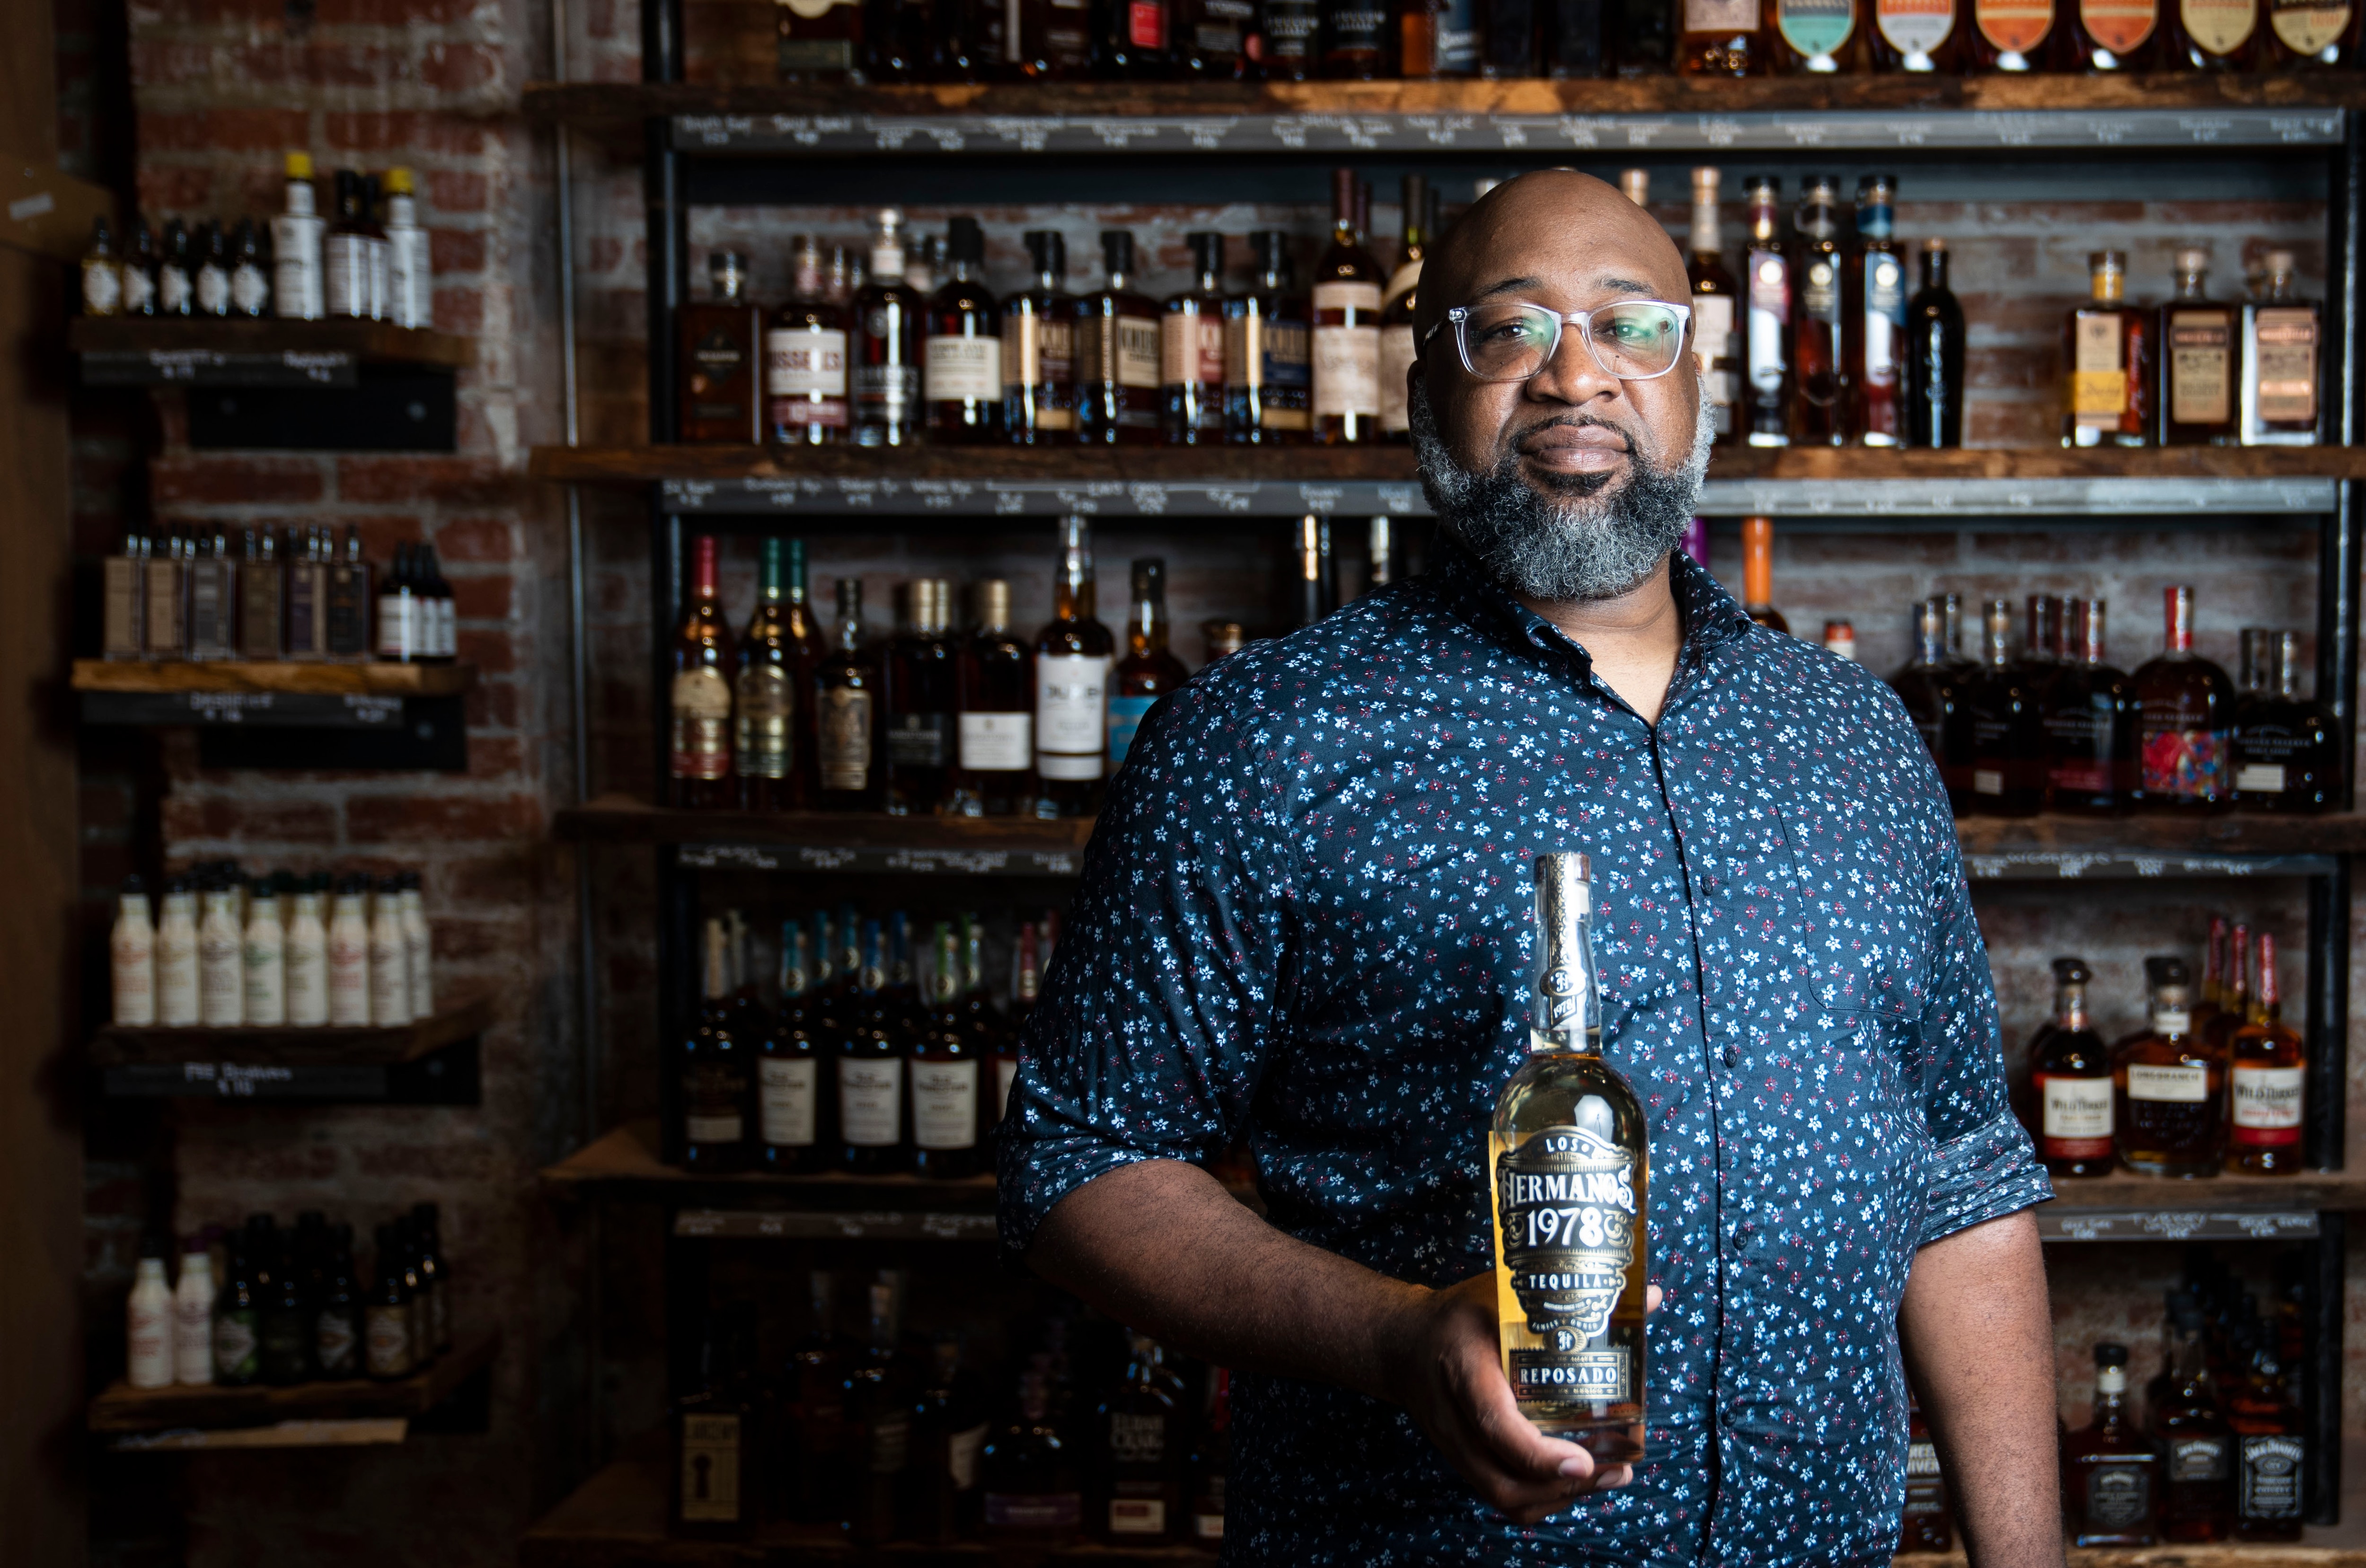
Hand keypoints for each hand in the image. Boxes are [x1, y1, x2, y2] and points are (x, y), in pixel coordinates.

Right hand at [1385, 1272, 1661, 1524]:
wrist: (1401, 1345)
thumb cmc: (1460, 1316)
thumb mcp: (1504, 1293)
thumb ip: (1571, 1297)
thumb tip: (1649, 1296)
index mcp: (1463, 1370)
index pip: (1495, 1425)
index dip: (1539, 1454)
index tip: (1583, 1461)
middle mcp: (1455, 1420)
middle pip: (1503, 1481)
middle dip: (1564, 1488)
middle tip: (1615, 1469)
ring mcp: (1456, 1449)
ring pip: (1503, 1496)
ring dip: (1558, 1498)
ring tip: (1607, 1476)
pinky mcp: (1463, 1462)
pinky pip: (1500, 1496)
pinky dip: (1541, 1498)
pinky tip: (1575, 1480)